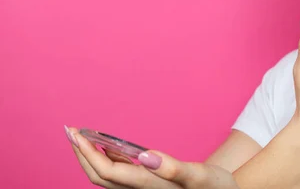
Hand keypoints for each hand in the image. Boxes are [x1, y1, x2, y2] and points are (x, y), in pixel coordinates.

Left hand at [64, 126, 239, 188]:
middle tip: (71, 130)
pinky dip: (107, 159)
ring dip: (91, 156)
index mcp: (149, 187)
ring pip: (106, 177)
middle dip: (82, 154)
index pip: (107, 172)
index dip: (88, 153)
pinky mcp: (147, 187)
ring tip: (83, 135)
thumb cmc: (214, 187)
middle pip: (99, 177)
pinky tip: (108, 147)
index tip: (77, 133)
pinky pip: (118, 175)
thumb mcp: (199, 176)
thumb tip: (145, 157)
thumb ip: (173, 168)